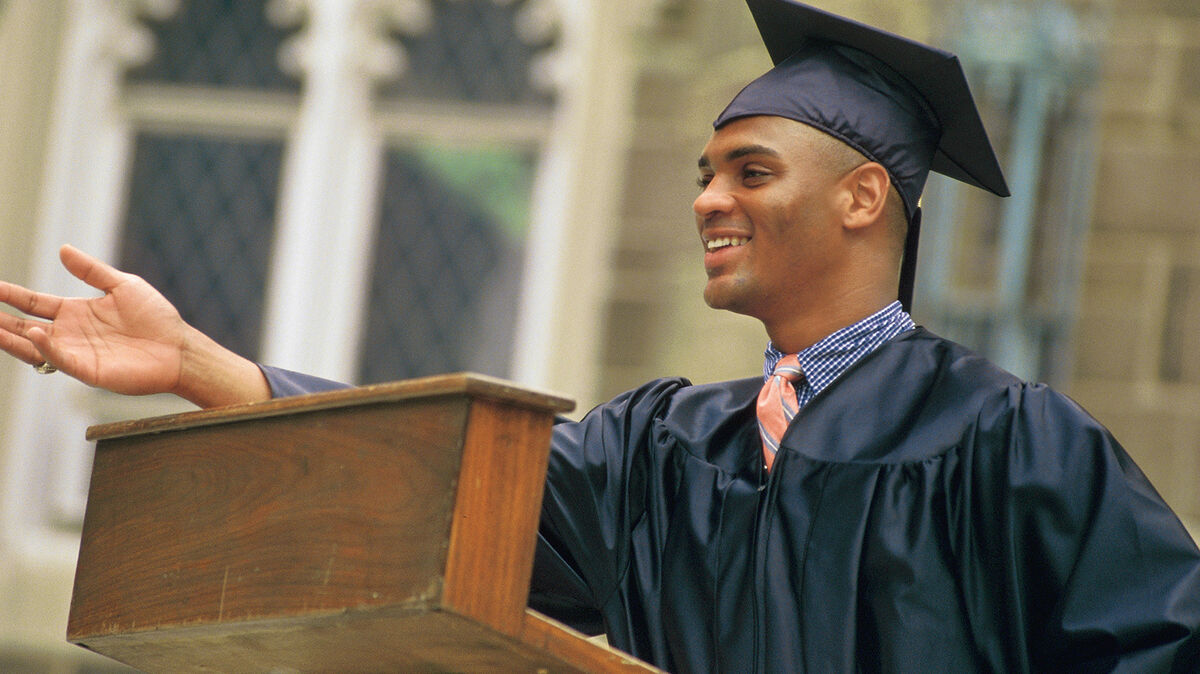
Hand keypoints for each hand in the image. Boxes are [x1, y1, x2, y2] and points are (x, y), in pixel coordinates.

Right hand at [0, 245, 269, 405]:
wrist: (179, 347)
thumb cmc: (156, 317)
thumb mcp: (122, 285)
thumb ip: (91, 271)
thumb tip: (63, 249)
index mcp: (75, 312)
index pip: (33, 303)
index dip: (10, 295)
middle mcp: (70, 334)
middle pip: (25, 326)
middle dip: (1, 320)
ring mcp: (77, 353)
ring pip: (33, 346)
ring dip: (11, 338)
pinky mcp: (88, 371)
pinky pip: (61, 359)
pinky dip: (46, 348)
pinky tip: (36, 333)